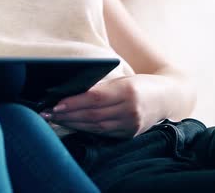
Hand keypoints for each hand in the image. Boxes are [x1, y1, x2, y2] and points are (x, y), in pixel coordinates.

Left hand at [41, 74, 170, 137]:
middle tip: (45, 113)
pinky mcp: (129, 134)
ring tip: (53, 119)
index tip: (55, 104)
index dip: (73, 102)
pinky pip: (102, 133)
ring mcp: (131, 125)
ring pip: (94, 126)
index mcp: (128, 90)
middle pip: (92, 114)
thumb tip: (69, 91)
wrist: (168, 98)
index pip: (94, 98)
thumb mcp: (122, 79)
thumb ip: (100, 86)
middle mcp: (130, 109)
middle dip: (66, 115)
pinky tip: (71, 125)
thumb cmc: (139, 84)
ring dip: (71, 123)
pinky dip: (84, 129)